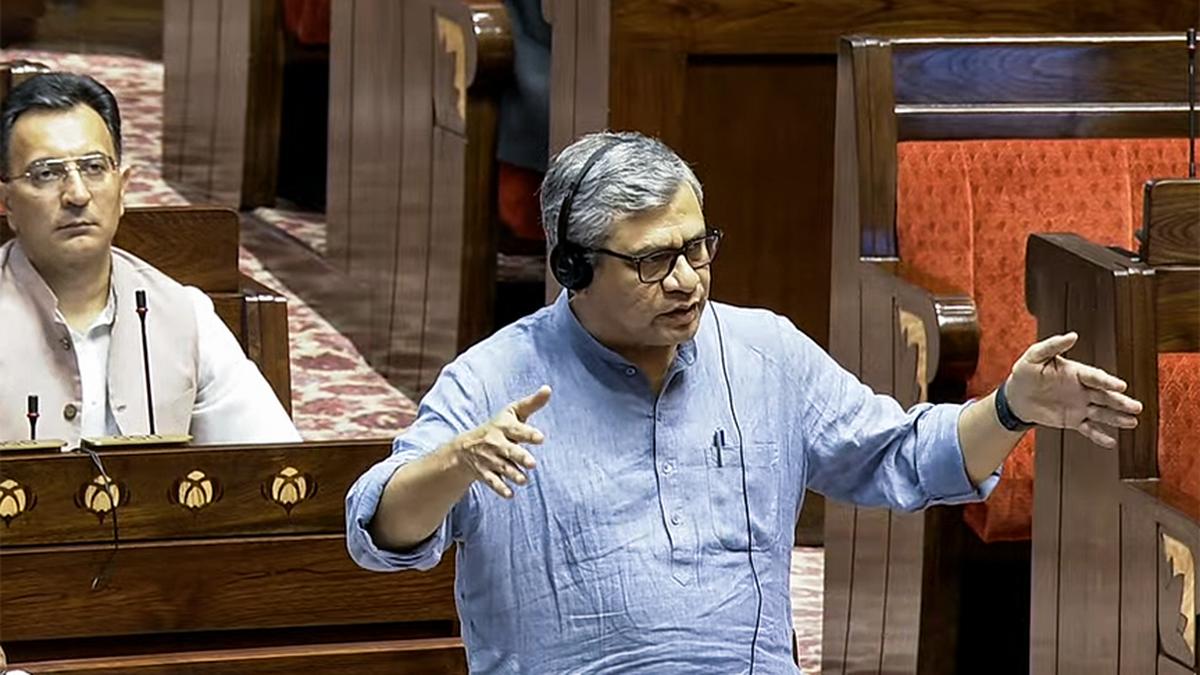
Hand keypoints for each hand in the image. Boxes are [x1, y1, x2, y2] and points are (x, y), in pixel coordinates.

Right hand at [453, 385, 550, 497]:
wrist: (466, 447)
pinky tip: (510, 494)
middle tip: (532, 463)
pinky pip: (492, 482)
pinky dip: (500, 488)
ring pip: (502, 468)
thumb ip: (532, 403)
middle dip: (520, 457)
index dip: (528, 434)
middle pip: (509, 451)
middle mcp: (496, 443)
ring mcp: (489, 459)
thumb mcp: (513, 413)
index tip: (541, 438)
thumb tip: (548, 388)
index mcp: (504, 426)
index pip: (517, 430)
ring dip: (513, 474)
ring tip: (524, 480)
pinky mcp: (485, 473)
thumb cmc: (499, 427)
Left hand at [1005, 332, 1142, 447]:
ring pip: (1102, 413)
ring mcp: (1080, 406)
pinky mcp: (1073, 420)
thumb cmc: (1026, 372)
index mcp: (1077, 372)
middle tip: (1136, 407)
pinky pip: (1088, 429)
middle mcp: (1083, 389)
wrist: (1016, 395)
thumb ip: (1053, 346)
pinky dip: (1099, 436)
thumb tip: (1072, 335)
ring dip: (1117, 418)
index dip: (1107, 381)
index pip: (1095, 377)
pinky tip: (1111, 442)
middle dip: (1120, 402)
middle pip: (1105, 396)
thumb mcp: (1035, 356)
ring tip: (1132, 422)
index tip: (1121, 386)